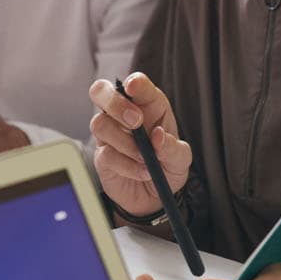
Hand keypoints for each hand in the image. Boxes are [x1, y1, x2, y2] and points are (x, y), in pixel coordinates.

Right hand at [88, 73, 191, 216]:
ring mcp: (110, 134)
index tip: (134, 86)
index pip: (136, 84)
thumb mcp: (181, 159)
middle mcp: (123, 115)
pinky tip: (142, 171)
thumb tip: (158, 136)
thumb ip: (173, 147)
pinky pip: (106, 154)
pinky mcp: (102, 155)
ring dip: (125, 142)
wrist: (154, 197)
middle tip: (136, 122)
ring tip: (145, 158)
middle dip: (115, 103)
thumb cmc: (167, 167)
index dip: (134, 82)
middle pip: (101, 91)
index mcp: (147, 105)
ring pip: (99, 123)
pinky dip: (127, 165)